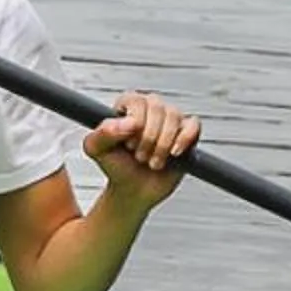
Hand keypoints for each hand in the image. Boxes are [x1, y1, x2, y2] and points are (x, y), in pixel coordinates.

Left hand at [83, 89, 199, 211]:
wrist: (134, 189)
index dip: (135, 125)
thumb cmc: (115, 166)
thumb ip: (102, 133)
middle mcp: (150, 107)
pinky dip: (185, 139)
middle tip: (140, 157)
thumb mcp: (96, 150)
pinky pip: (194, 125)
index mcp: (128, 105)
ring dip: (163, 145)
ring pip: (174, 116)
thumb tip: (129, 122)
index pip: (137, 102)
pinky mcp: (186, 132)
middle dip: (149, 138)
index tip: (128, 145)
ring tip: (153, 162)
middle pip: (157, 107)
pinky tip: (174, 153)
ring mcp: (169, 119)